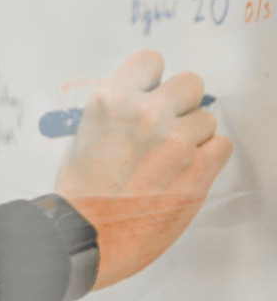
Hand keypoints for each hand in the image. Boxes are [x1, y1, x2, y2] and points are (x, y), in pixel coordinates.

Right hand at [54, 49, 232, 289]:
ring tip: (170, 162)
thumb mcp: (79, 143)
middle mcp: (145, 114)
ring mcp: (175, 141)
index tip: (151, 94)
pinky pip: (221, 146)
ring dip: (193, 137)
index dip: (152, 81)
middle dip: (180, 105)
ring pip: (206, 119)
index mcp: (110, 102)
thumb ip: (111, 119)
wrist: (86, 239)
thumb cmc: (78, 200)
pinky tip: (185, 172)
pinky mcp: (198, 169)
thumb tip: (133, 110)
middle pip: (189, 84)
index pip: (150, 61)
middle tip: (167, 129)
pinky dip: (208, 158)